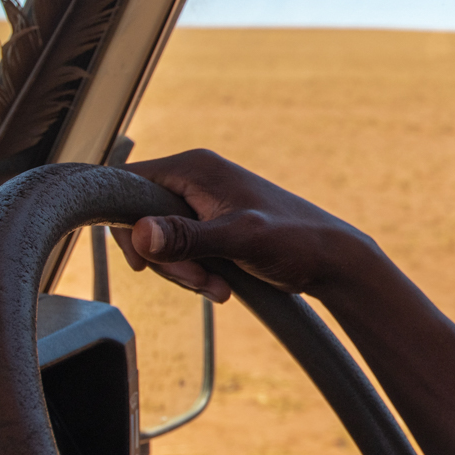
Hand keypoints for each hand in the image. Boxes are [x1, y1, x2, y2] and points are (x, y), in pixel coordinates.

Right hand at [111, 149, 380, 302]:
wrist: (331, 259)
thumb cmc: (294, 241)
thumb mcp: (239, 239)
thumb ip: (188, 237)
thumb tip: (140, 232)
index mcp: (195, 167)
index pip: (125, 185)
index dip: (123, 225)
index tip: (144, 263)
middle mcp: (194, 177)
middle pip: (141, 219)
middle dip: (165, 260)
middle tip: (198, 281)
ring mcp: (202, 202)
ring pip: (161, 241)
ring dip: (182, 272)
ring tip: (218, 287)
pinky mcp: (211, 225)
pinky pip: (181, 251)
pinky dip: (194, 273)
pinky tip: (221, 285)